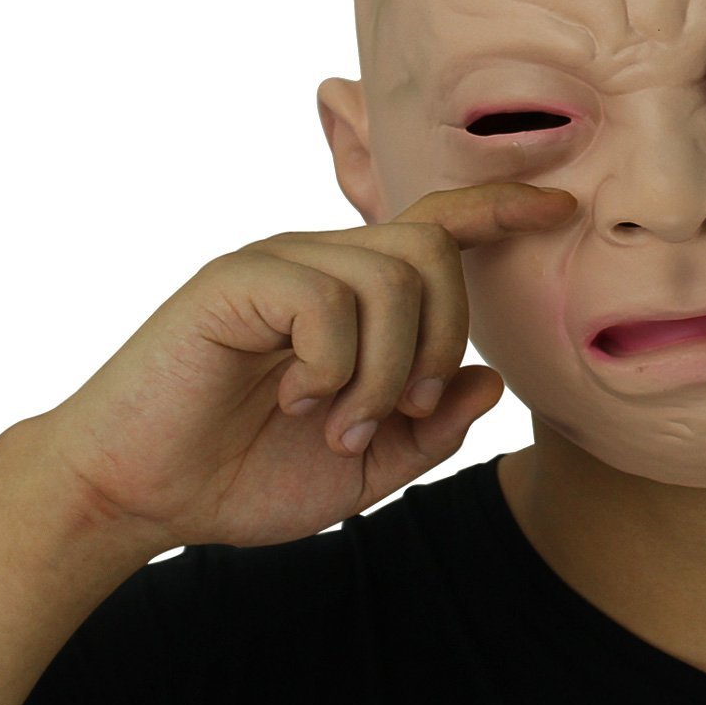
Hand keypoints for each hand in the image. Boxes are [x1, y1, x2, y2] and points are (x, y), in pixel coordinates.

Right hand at [27, 183, 574, 551]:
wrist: (144, 496)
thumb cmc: (248, 474)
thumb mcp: (366, 465)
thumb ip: (431, 427)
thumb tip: (493, 379)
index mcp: (358, 295)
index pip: (440, 227)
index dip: (501, 209)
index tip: (560, 208)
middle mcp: (325, 263)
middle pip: (433, 252)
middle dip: (442, 340)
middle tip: (405, 411)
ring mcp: (280, 265)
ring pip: (392, 278)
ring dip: (386, 372)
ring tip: (339, 422)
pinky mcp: (238, 280)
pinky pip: (329, 301)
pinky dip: (333, 367)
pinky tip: (295, 399)